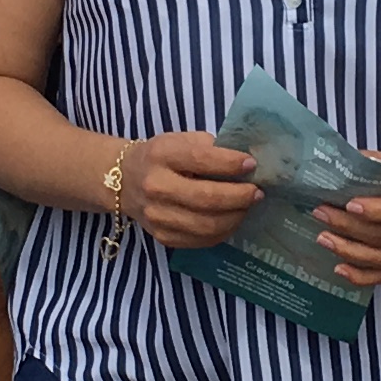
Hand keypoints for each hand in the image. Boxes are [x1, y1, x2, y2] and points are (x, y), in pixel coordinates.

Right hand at [133, 131, 262, 249]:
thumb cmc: (160, 157)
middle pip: (207, 198)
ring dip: (236, 216)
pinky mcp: (163, 236)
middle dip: (240, 196)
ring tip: (247, 206)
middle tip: (257, 192)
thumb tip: (246, 162)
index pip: (201, 159)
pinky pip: (202, 240)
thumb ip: (209, 147)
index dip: (231, 163)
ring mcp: (157, 216)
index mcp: (161, 155)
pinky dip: (224, 230)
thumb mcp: (179, 140)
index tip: (252, 164)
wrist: (123, 181)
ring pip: (207, 224)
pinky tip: (232, 219)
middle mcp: (155, 187)